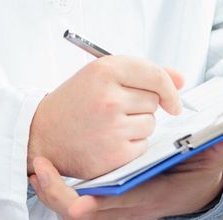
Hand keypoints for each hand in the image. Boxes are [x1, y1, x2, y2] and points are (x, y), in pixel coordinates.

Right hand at [28, 57, 183, 178]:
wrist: (42, 134)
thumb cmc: (74, 102)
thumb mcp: (100, 76)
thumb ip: (141, 73)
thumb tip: (180, 80)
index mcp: (104, 70)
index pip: (155, 74)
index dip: (169, 87)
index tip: (172, 99)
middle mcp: (108, 97)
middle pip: (154, 101)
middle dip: (141, 105)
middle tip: (113, 108)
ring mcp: (112, 127)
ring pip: (150, 124)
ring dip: (136, 126)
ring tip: (108, 124)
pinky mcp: (114, 153)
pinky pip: (143, 146)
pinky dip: (131, 146)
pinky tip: (108, 141)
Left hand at [29, 133, 222, 219]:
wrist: (191, 191)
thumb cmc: (196, 174)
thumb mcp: (210, 159)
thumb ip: (217, 145)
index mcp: (153, 198)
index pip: (124, 206)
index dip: (100, 207)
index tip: (79, 203)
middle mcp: (130, 208)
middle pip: (89, 214)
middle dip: (62, 198)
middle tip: (42, 172)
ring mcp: (115, 208)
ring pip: (77, 210)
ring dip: (55, 194)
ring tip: (39, 170)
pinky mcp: (105, 202)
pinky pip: (76, 202)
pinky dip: (59, 190)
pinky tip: (46, 170)